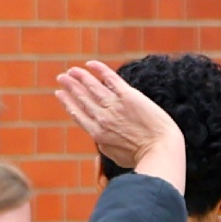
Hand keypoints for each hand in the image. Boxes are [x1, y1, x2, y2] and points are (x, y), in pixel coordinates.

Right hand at [56, 61, 188, 192]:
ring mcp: (115, 106)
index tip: (59, 93)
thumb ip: (104, 143)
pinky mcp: (129, 96)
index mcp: (98, 134)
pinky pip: (111, 79)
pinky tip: (90, 64)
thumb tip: (99, 136)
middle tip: (61, 77)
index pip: (78, 114)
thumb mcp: (115, 155)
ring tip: (72, 70)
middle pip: (82, 98)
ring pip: (93, 87)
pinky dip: (99, 70)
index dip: (67, 102)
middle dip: (70, 87)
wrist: (160, 150)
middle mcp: (102, 118)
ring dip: (80, 77)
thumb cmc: (142, 157)